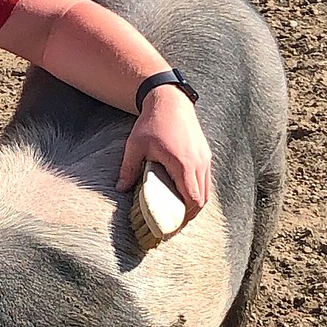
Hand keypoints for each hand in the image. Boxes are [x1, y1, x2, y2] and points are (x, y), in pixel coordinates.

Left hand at [117, 84, 211, 220]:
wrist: (170, 99)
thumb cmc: (152, 121)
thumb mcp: (136, 146)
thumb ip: (128, 169)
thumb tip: (119, 189)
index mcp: (183, 164)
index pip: (192, 199)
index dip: (184, 217)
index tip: (172, 227)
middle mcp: (199, 163)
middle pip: (202, 200)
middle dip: (190, 215)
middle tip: (174, 225)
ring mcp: (205, 158)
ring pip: (206, 191)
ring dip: (195, 204)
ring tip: (179, 213)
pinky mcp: (205, 154)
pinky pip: (206, 180)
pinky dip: (198, 191)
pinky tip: (184, 195)